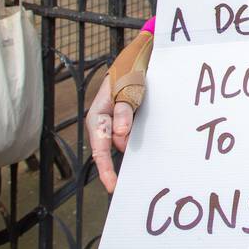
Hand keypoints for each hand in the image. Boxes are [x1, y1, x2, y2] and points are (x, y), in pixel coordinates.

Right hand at [86, 74, 135, 193]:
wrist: (137, 63)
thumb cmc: (128, 74)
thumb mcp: (126, 89)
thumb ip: (123, 110)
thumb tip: (121, 134)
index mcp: (97, 118)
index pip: (100, 149)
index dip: (106, 169)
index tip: (113, 186)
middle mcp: (104, 126)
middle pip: (114, 149)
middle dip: (125, 159)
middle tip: (138, 173)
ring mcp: (116, 126)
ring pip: (126, 144)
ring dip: (137, 145)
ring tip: (146, 139)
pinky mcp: (127, 125)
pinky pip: (133, 137)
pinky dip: (141, 139)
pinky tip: (150, 138)